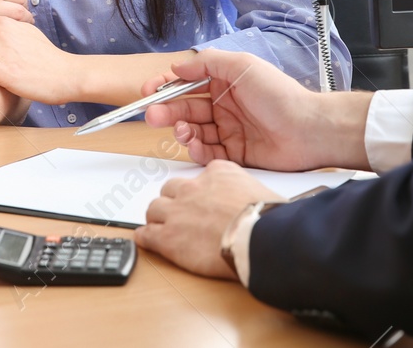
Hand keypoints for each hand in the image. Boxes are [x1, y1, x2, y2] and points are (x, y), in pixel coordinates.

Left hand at [135, 160, 282, 278]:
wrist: (258, 237)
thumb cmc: (266, 218)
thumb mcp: (260, 190)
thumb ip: (245, 192)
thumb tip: (251, 203)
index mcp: (216, 173)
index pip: (198, 177)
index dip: (199, 192)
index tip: (203, 201)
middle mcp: (193, 189)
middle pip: (171, 190)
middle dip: (174, 201)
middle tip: (181, 214)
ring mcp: (177, 212)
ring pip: (154, 208)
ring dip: (158, 217)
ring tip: (163, 227)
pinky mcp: (168, 238)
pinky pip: (147, 234)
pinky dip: (146, 237)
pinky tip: (149, 240)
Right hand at [141, 49, 367, 171]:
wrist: (307, 130)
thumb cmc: (279, 95)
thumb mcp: (241, 65)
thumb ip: (207, 62)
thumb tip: (177, 66)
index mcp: (225, 82)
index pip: (187, 83)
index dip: (166, 86)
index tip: (148, 91)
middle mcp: (224, 105)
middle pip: (186, 109)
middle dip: (166, 112)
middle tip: (153, 116)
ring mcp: (229, 130)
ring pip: (193, 132)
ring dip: (181, 131)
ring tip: (181, 132)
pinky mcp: (234, 154)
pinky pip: (207, 153)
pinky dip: (197, 150)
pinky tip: (195, 145)